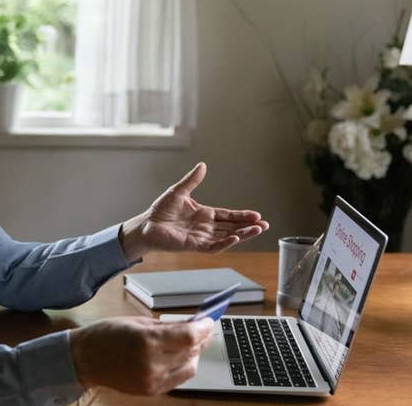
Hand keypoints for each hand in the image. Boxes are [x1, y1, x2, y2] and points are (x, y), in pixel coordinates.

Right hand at [69, 316, 214, 394]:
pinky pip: (179, 379)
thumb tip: (192, 324)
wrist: (86, 360)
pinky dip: (184, 366)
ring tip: (188, 343)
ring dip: (193, 353)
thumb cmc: (107, 335)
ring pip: (190, 367)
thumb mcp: (137, 322)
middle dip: (201, 338)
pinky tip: (178, 356)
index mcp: (147, 340)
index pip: (189, 336)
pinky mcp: (152, 390)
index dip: (204, 328)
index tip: (209, 321)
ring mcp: (152, 380)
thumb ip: (166, 326)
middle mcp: (152, 363)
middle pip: (192, 351)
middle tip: (203, 328)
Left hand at [120, 162, 268, 260]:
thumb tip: (203, 165)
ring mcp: (201, 237)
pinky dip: (225, 243)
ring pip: (227, 237)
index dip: (242, 216)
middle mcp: (205, 227)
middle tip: (264, 225)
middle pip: (232, 227)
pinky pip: (213, 246)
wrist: (147, 224)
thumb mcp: (179, 191)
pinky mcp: (194, 246)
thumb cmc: (161, 210)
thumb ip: (192, 180)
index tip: (257, 215)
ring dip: (242, 235)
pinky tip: (235, 238)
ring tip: (257, 230)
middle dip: (248, 227)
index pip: (228, 216)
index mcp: (204, 215)